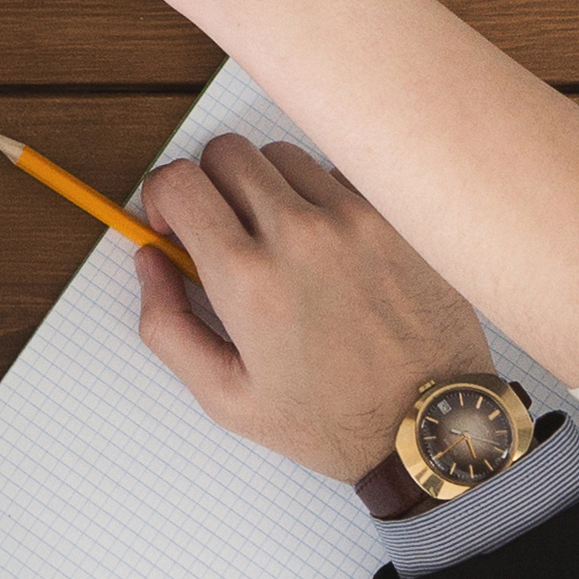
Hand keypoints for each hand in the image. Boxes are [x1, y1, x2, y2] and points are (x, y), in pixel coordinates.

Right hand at [130, 133, 486, 495]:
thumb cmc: (330, 421)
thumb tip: (149, 259)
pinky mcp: (395, 218)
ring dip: (266, 188)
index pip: (178, 181)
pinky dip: (320, 198)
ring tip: (279, 242)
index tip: (175, 226)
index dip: (163, 198)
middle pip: (225, 152)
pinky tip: (327, 246)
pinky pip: (338, 175)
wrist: (429, 427)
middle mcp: (299, 233)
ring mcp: (354, 218)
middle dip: (210, 186)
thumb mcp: (225, 397)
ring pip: (282, 156)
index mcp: (247, 278)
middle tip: (224, 233)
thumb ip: (166, 326)